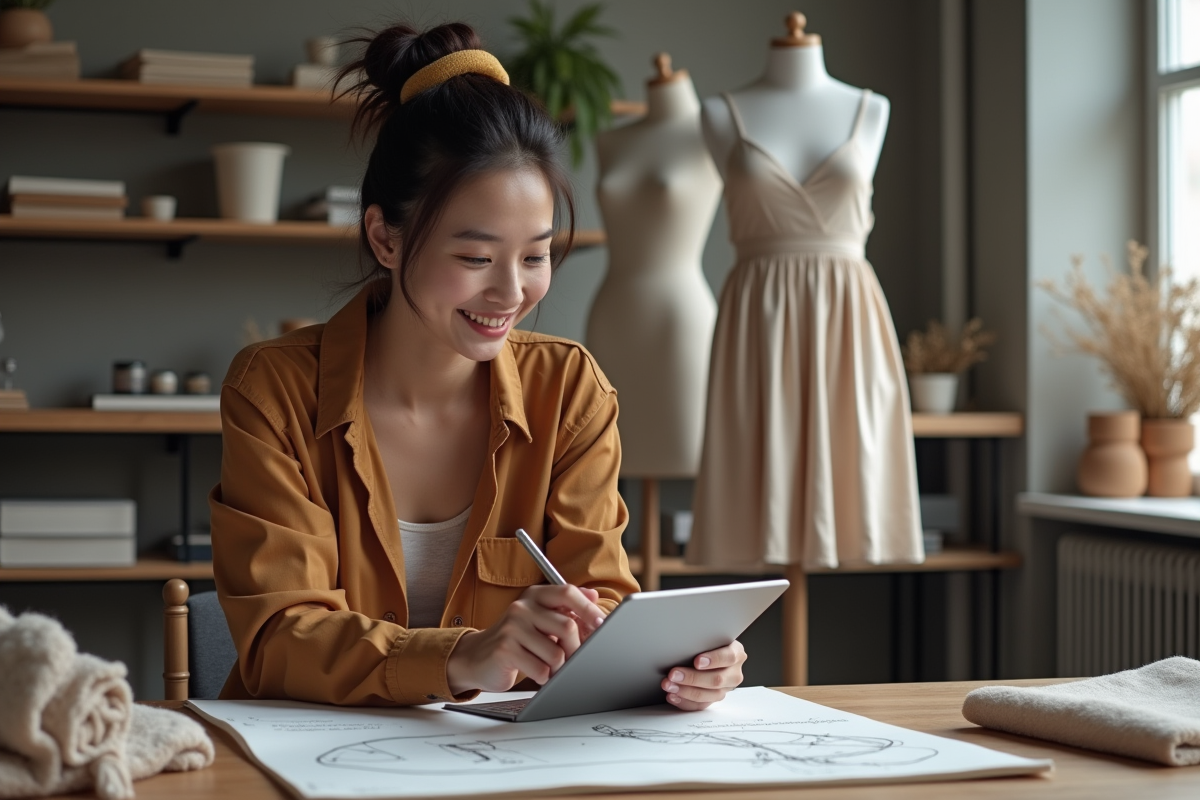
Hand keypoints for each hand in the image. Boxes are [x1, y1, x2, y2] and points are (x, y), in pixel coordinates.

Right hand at [447, 584, 606, 694]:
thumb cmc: (516, 639)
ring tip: (548, 666)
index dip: (588, 608)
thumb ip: (565, 607)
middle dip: (575, 648)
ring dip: (558, 667)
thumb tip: (593, 595)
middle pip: (567, 626)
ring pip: (556, 653)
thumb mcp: (540, 618)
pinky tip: (534, 672)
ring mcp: (512, 628)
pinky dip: (543, 677)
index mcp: (534, 596)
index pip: (567, 593)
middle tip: (573, 659)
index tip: (602, 624)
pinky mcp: (505, 650)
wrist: (477, 657)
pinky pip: (540, 669)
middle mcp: (522, 607)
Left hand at [661, 640, 746, 710]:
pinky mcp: (715, 699)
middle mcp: (734, 673)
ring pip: (709, 695)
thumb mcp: (708, 638)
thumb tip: (683, 643)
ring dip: (686, 691)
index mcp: (737, 653)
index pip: (729, 657)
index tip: (697, 661)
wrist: (708, 654)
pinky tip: (673, 696)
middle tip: (674, 674)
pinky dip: (685, 702)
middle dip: (693, 678)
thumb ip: (703, 642)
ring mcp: (726, 688)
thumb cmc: (707, 643)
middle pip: (717, 679)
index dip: (714, 660)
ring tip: (669, 685)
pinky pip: (701, 705)